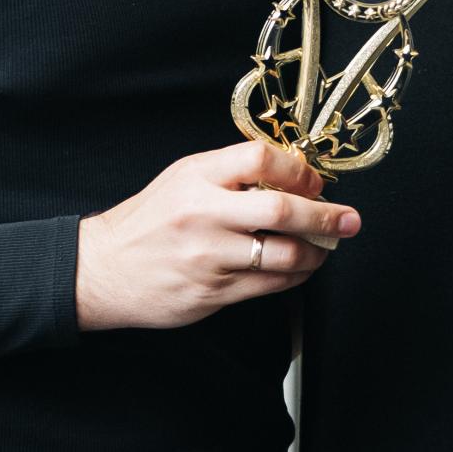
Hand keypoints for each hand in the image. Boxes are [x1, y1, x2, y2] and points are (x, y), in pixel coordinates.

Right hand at [74, 139, 360, 331]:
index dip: (298, 171)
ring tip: (325, 247)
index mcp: (198, 177)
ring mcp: (209, 256)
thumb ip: (231, 173)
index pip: (261, 158)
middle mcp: (204, 214)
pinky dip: (294, 276)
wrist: (104, 269)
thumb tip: (293, 177)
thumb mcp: (182, 178)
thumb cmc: (148, 221)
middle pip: (282, 211)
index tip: (315, 182)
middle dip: (326, 216)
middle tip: (349, 219)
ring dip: (316, 252)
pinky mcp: (212, 292)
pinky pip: (269, 285)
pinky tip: (300, 268)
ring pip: (283, 255)